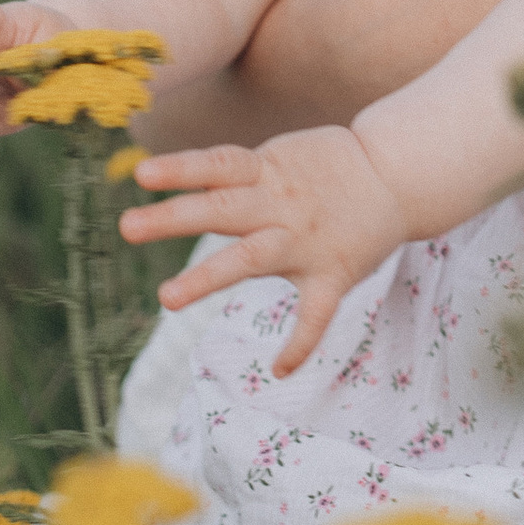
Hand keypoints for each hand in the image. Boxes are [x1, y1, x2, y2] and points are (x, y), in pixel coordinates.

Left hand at [121, 127, 408, 373]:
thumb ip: (238, 172)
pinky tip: (278, 369)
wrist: (397, 174)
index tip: (141, 175)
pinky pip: (316, 314)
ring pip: (251, 258)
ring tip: (166, 298)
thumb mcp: (283, 156)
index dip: (181, 168)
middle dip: (173, 217)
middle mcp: (281, 205)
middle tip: (126, 227)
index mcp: (268, 173)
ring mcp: (305, 242)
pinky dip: (300, 343)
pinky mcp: (334, 273)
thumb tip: (182, 178)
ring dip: (207, 278)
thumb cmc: (328, 168)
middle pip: (221, 209)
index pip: (218, 165)